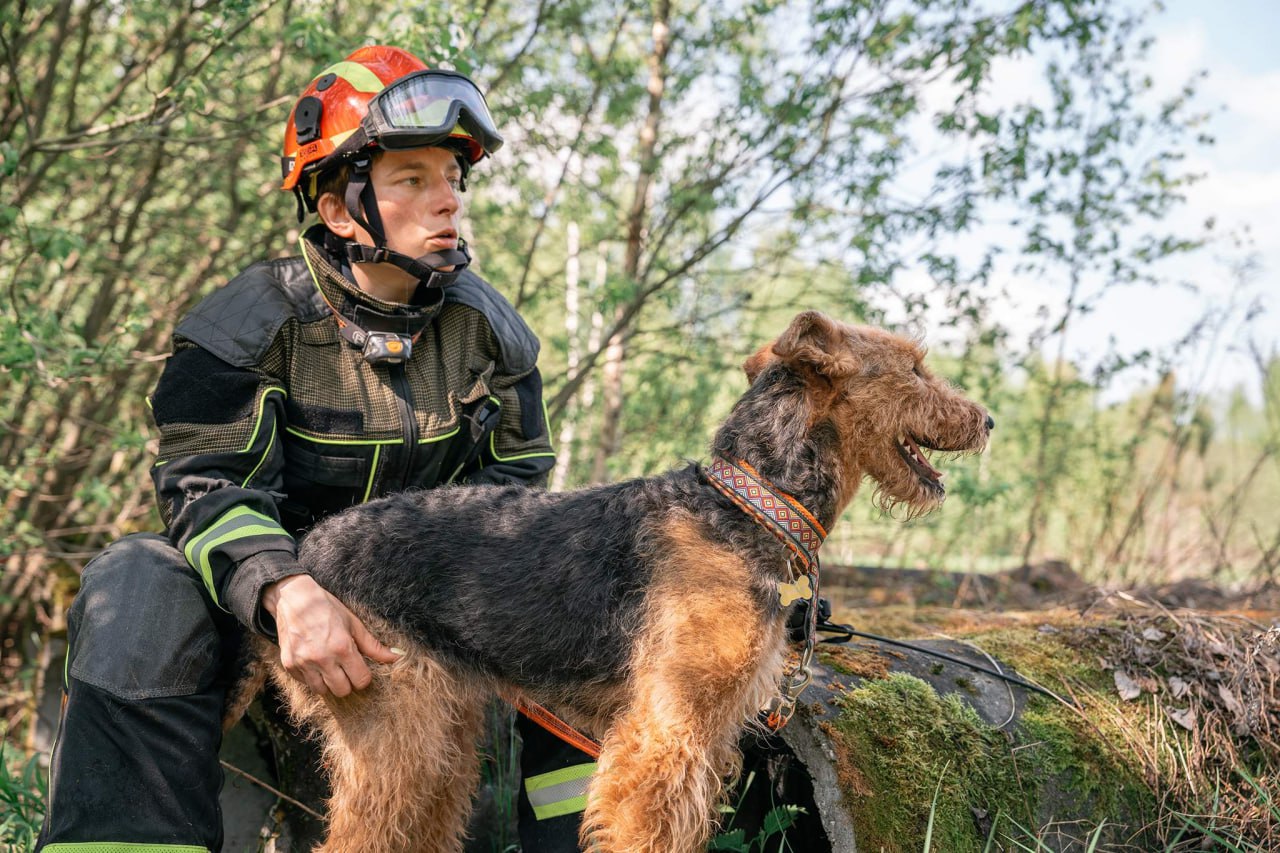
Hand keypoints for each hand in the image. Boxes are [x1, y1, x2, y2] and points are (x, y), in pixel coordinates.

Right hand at [262, 574, 400, 697]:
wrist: (293, 598)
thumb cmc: (327, 609)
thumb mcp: (354, 624)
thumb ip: (373, 646)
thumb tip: (397, 657)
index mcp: (342, 647)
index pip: (361, 680)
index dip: (363, 677)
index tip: (360, 669)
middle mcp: (322, 659)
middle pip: (342, 691)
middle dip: (347, 682)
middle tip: (345, 669)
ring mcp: (303, 663)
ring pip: (322, 691)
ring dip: (329, 683)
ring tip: (329, 666)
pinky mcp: (289, 665)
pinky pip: (305, 683)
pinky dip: (312, 678)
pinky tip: (314, 663)